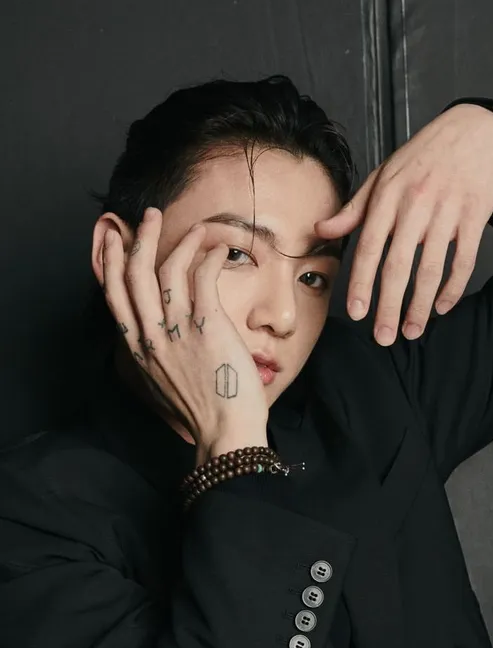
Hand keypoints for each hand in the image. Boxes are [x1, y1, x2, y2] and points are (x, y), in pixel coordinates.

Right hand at [101, 208, 268, 446]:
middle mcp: (151, 336)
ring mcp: (177, 330)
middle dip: (140, 238)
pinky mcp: (208, 325)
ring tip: (198, 227)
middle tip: (149, 216)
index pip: (115, 295)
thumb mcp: (162, 382)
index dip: (112, 262)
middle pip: (135, 274)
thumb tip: (156, 338)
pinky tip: (219, 251)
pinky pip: (203, 277)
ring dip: (181, 241)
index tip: (115, 239)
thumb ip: (155, 356)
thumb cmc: (202, 410)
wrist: (225, 431)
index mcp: (138, 349)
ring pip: (168, 270)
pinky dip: (210, 258)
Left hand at [315, 103, 492, 344]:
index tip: (357, 313)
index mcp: (388, 196)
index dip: (362, 283)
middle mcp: (416, 205)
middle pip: (399, 265)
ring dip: (421, 305)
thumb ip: (353, 208)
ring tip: (412, 331)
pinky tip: (443, 306)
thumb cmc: (423, 155)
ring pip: (432, 268)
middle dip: (388, 305)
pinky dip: (454, 287)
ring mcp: (447, 211)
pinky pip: (464, 259)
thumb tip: (320, 231)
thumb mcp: (383, 175)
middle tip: (383, 337)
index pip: (370, 247)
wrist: (474, 129)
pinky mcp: (474, 216)